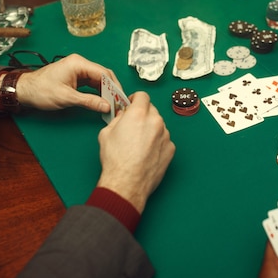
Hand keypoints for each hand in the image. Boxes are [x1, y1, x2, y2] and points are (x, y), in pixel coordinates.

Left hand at [16, 54, 117, 112]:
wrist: (24, 91)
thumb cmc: (41, 90)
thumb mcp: (67, 97)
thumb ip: (89, 101)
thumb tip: (106, 106)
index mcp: (78, 63)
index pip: (104, 73)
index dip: (114, 86)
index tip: (120, 98)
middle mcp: (80, 64)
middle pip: (103, 75)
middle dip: (112, 89)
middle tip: (119, 102)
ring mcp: (78, 70)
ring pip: (99, 80)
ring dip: (106, 91)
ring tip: (112, 103)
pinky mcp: (76, 77)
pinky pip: (92, 83)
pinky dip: (98, 92)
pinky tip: (102, 101)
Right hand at [96, 91, 174, 211]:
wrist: (127, 182)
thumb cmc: (115, 160)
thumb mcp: (106, 133)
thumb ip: (117, 120)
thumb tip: (122, 116)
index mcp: (138, 114)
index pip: (142, 96)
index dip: (136, 99)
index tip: (133, 103)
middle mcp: (155, 121)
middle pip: (152, 110)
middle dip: (143, 114)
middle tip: (134, 125)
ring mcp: (165, 135)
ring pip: (159, 125)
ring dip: (151, 129)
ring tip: (139, 143)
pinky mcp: (171, 148)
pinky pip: (164, 140)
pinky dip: (157, 143)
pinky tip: (147, 153)